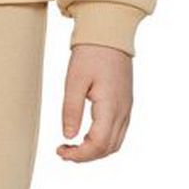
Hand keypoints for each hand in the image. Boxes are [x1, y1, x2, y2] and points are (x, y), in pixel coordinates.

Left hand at [57, 43, 132, 162]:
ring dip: (95, 150)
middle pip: (108, 148)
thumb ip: (71, 109)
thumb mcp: (74, 79)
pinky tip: (87, 134)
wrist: (110, 32)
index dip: (79, 155)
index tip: (61, 151)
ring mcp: (126, 107)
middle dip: (86, 156)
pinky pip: (118, 131)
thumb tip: (69, 137)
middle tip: (64, 151)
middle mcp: (123, 110)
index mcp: (111, 106)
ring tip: (74, 146)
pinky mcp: (125, 102)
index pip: (98, 144)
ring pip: (115, 142)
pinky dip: (103, 140)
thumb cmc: (91, 52)